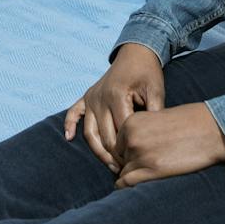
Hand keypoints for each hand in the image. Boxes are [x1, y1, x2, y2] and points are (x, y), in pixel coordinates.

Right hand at [64, 44, 164, 171]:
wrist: (136, 53)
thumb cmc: (148, 73)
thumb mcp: (156, 91)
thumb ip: (154, 114)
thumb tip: (156, 139)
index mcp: (117, 96)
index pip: (121, 132)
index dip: (130, 150)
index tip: (139, 164)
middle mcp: (99, 98)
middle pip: (104, 136)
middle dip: (115, 156)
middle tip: (128, 170)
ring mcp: (91, 97)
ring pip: (89, 132)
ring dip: (98, 151)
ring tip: (111, 166)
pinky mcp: (87, 96)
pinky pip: (74, 112)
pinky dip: (69, 125)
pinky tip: (68, 137)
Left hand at [113, 103, 224, 188]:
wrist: (211, 129)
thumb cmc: (188, 122)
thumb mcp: (156, 117)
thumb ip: (140, 131)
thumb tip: (128, 150)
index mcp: (131, 122)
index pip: (117, 144)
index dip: (127, 152)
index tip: (139, 155)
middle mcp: (132, 138)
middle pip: (120, 159)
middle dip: (130, 163)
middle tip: (146, 164)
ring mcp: (142, 155)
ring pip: (124, 172)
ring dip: (132, 175)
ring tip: (146, 175)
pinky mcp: (153, 170)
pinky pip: (128, 182)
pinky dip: (125, 187)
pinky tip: (129, 188)